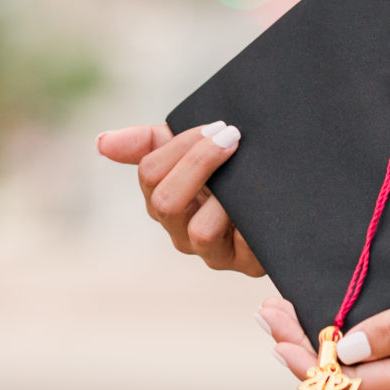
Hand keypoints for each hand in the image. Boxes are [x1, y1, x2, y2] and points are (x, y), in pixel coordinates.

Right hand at [93, 122, 263, 273]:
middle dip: (198, 162)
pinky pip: (243, 246)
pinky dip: (250, 220)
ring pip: (200, 232)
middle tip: (232, 137)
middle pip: (165, 202)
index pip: (150, 173)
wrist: (289, 196)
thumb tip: (101, 143)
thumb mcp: (195, 147)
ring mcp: (213, 252)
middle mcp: (182, 231)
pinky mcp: (248, 263)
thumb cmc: (233, 168)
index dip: (182, 145)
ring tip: (249, 169)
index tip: (217, 126)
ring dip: (225, 194)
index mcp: (165, 199)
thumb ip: (148, 141)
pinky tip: (264, 199)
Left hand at [275, 246, 389, 389]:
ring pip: (361, 370)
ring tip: (286, 312)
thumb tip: (341, 350)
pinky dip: (348, 341)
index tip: (275, 325)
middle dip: (301, 348)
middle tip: (266, 312)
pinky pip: (381, 360)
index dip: (303, 356)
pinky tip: (332, 319)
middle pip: (348, 379)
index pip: (347, 380)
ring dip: (321, 344)